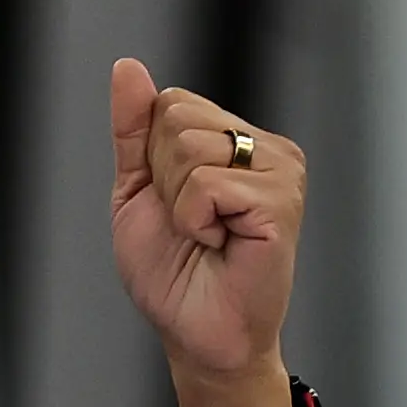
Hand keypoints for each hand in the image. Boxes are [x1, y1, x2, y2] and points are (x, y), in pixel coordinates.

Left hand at [109, 58, 302, 406]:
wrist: (198, 338)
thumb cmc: (175, 277)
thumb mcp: (138, 194)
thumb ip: (134, 132)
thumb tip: (126, 68)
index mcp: (236, 139)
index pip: (172, 103)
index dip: (153, 161)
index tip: (175, 208)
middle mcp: (266, 147)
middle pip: (179, 117)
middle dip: (164, 179)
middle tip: (192, 228)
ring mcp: (280, 171)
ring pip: (191, 148)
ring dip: (179, 206)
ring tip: (207, 239)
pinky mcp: (281, 202)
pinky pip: (207, 185)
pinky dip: (195, 223)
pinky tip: (220, 246)